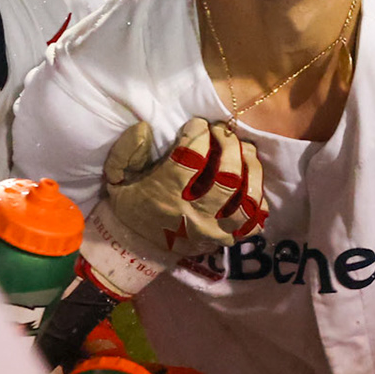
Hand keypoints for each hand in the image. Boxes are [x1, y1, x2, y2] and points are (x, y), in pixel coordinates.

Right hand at [81, 117, 267, 297]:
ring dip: (251, 167)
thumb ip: (127, 150)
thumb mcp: (117, 177)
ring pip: (247, 196)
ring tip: (244, 150)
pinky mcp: (226, 239)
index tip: (198, 125)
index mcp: (167, 193)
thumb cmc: (131, 206)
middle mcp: (195, 212)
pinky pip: (254, 221)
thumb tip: (145, 128)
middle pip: (228, 175)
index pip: (193, 156)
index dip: (199, 132)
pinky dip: (257, 199)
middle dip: (230, 144)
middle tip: (223, 131)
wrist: (136, 249)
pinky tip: (250, 181)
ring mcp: (214, 229)